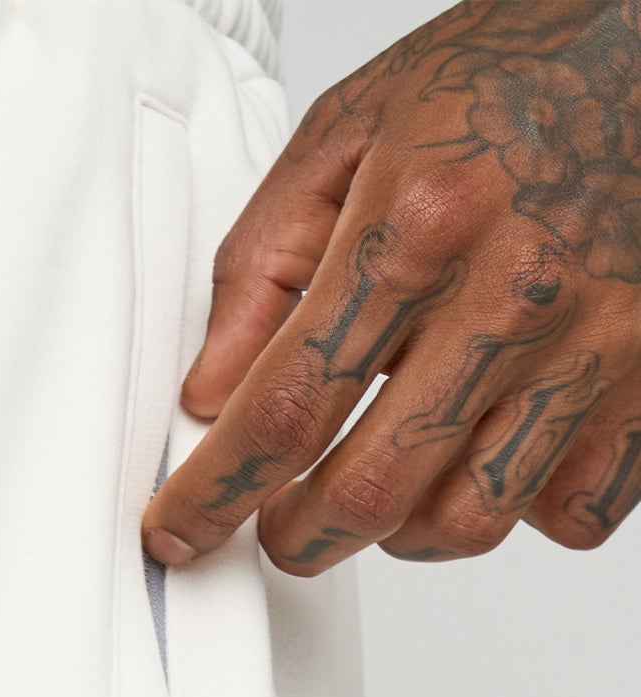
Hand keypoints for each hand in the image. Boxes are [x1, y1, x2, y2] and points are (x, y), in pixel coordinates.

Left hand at [144, 1, 640, 573]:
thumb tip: (209, 391)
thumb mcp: (354, 131)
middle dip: (299, 536)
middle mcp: (514, 292)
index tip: (180, 528)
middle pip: (372, 491)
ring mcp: (594, 345)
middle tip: (280, 525)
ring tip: (383, 480)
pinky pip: (568, 514)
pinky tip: (487, 451)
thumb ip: (264, 262)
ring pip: (468, 524)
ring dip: (400, 531)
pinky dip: (515, 510)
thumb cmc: (509, 82)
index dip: (217, 491)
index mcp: (426, 220)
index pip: (289, 405)